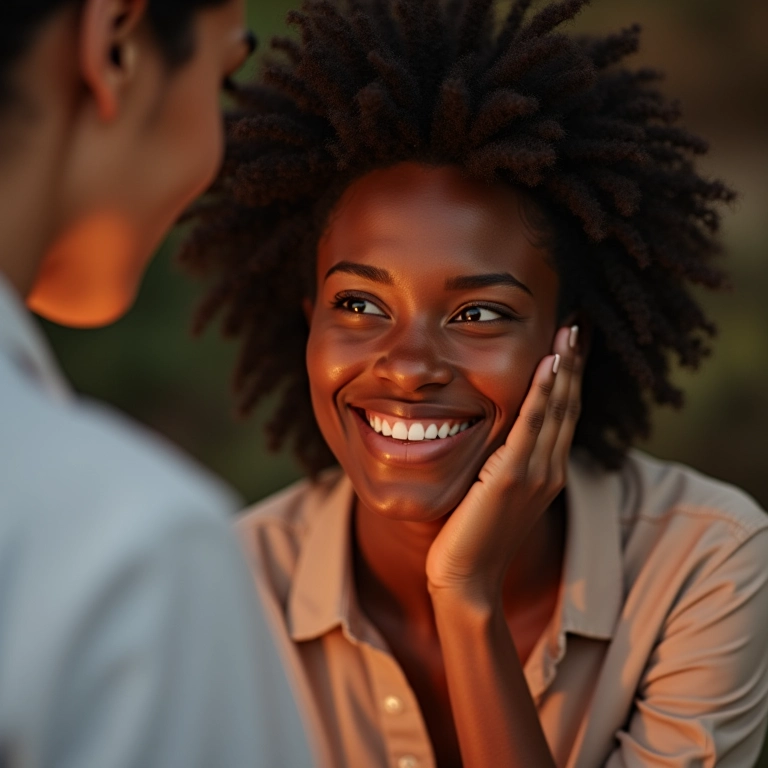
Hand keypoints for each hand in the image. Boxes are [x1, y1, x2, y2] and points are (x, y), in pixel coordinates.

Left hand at [425, 325, 583, 604]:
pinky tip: (548, 365)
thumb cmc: (473, 535)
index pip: (563, 414)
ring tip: (569, 333)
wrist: (467, 578)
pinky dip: (542, 393)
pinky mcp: (514, 477)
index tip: (570, 344)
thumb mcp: (495, 492)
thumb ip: (504, 462)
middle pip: (568, 405)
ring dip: (564, 368)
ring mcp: (536, 473)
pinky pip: (532, 426)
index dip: (569, 378)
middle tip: (578, 325)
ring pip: (556, 410)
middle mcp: (549, 469)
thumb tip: (497, 436)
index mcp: (546, 471)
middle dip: (573, 364)